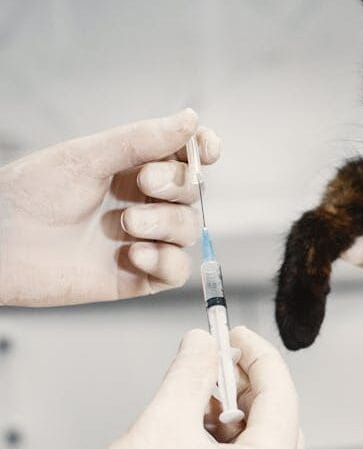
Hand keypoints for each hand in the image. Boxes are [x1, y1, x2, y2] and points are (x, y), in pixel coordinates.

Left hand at [0, 110, 220, 306]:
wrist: (1, 245)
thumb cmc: (29, 195)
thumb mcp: (88, 157)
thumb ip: (143, 140)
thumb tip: (191, 119)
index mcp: (130, 169)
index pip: (182, 158)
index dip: (201, 151)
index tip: (205, 149)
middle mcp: (141, 204)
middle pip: (191, 193)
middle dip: (176, 187)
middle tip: (145, 184)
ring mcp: (142, 240)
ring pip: (188, 230)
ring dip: (166, 225)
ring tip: (128, 226)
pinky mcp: (138, 277)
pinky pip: (177, 271)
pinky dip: (165, 262)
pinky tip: (135, 255)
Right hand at [2, 327, 304, 448]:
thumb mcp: (163, 421)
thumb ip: (192, 372)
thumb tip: (205, 342)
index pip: (282, 401)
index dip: (260, 359)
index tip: (239, 336)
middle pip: (279, 436)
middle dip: (250, 398)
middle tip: (219, 371)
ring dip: (237, 436)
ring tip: (196, 415)